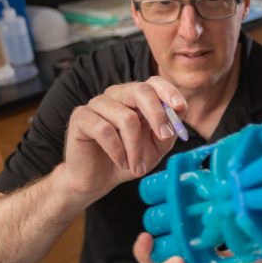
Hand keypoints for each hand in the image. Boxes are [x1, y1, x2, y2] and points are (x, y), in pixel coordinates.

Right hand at [60, 77, 186, 202]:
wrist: (98, 180)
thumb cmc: (129, 159)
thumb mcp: (157, 147)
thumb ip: (169, 129)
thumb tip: (178, 112)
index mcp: (136, 98)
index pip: (154, 82)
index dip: (169, 91)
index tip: (181, 108)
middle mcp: (117, 95)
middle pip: (141, 90)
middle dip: (158, 115)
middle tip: (164, 138)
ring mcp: (97, 104)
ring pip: (126, 117)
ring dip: (135, 147)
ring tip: (137, 167)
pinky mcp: (80, 117)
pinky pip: (104, 130)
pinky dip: (118, 151)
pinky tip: (121, 162)